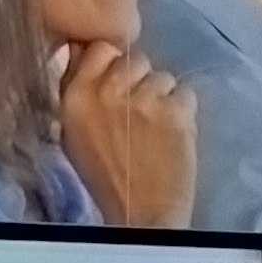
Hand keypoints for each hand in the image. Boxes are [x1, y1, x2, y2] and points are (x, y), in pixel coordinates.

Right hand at [58, 42, 196, 228]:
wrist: (140, 214)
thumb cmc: (104, 176)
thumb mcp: (74, 132)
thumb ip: (81, 92)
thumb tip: (87, 52)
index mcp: (77, 95)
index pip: (100, 48)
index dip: (114, 61)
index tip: (119, 81)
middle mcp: (109, 90)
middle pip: (136, 59)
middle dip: (140, 80)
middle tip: (140, 112)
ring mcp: (145, 99)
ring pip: (163, 76)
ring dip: (164, 97)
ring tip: (157, 128)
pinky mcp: (176, 111)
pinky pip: (186, 93)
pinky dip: (184, 111)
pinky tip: (174, 134)